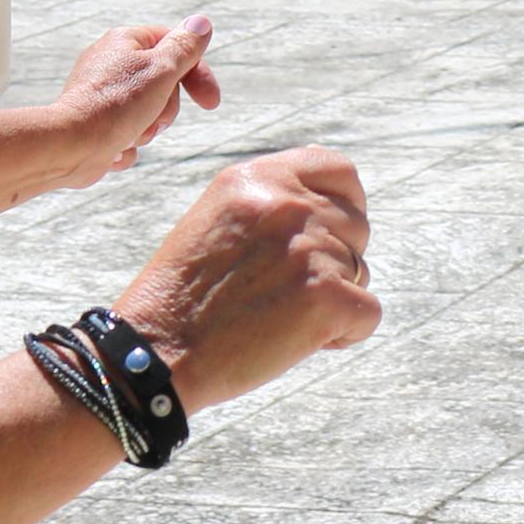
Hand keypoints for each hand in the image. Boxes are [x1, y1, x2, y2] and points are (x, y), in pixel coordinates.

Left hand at [43, 15, 221, 187]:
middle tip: (155, 116)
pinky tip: (116, 146)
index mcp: (126, 41)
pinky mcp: (97, 123)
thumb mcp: (161, 69)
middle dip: (167, 108)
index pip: (175, 45)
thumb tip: (201, 23)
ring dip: (148, 129)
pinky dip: (128, 143)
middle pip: (165, 83)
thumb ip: (185, 47)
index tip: (210, 102)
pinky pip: (129, 133)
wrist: (73, 145)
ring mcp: (103, 94)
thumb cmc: (117, 104)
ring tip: (131, 133)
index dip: (197, 72)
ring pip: (149, 112)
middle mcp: (112, 63)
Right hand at [113, 147, 379, 411]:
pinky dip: (343, 335)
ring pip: (360, 273)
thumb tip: (337, 208)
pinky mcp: (328, 297)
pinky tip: (297, 341)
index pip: (338, 170)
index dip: (344, 205)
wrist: (156, 352)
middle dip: (335, 260)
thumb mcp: (219, 221)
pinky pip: (368, 314)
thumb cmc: (184, 297)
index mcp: (257, 178)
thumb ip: (271, 205)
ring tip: (276, 318)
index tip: (330, 233)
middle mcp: (288, 204)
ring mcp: (311, 248)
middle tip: (282, 293)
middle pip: (356, 227)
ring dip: (331, 300)